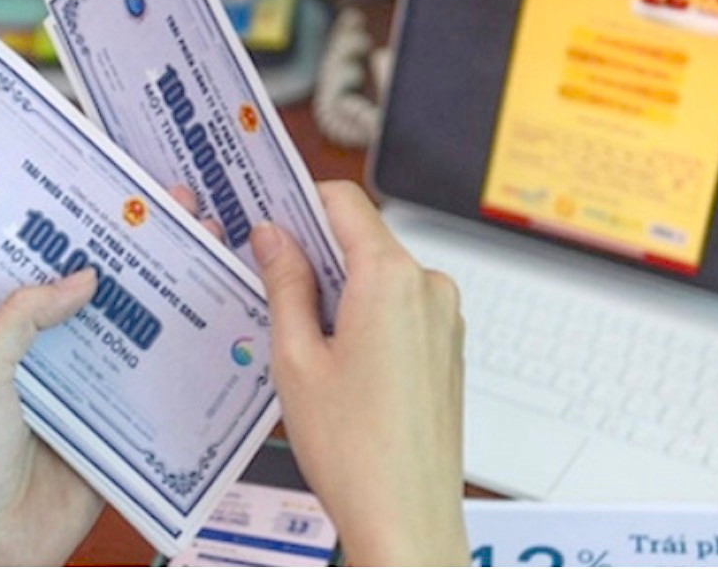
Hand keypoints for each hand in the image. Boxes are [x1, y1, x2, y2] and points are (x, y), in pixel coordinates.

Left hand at [0, 185, 211, 564]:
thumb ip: (20, 320)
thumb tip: (82, 276)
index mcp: (19, 335)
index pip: (60, 266)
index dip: (94, 229)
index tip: (132, 194)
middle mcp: (61, 354)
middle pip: (113, 292)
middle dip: (151, 252)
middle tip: (192, 211)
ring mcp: (96, 391)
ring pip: (142, 334)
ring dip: (175, 300)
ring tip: (216, 255)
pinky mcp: (124, 429)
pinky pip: (159, 390)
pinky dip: (189, 365)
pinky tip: (220, 334)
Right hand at [250, 181, 467, 565]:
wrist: (407, 517)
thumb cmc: (355, 450)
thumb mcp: (295, 358)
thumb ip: (284, 284)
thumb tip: (273, 237)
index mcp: (391, 279)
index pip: (344, 201)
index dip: (300, 200)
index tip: (269, 212)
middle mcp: (429, 289)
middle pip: (362, 239)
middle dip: (315, 254)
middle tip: (269, 284)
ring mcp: (445, 318)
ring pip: (379, 276)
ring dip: (339, 290)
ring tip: (302, 341)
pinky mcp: (447, 346)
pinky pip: (400, 307)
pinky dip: (365, 315)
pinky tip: (337, 361)